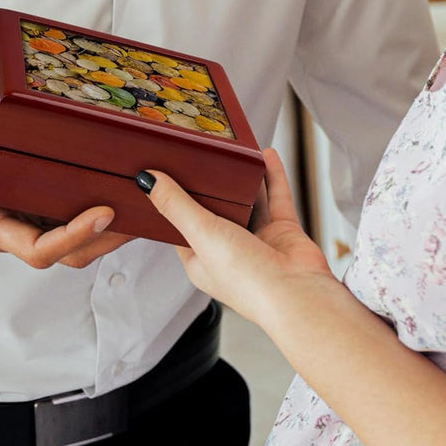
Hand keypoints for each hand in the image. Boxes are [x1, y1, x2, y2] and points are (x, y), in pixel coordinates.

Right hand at [0, 143, 132, 267]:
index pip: (39, 249)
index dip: (74, 236)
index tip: (104, 212)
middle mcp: (6, 230)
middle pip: (66, 251)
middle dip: (105, 238)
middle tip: (142, 212)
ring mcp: (13, 219)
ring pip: (67, 235)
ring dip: (101, 226)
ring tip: (137, 202)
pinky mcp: (17, 203)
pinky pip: (57, 212)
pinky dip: (84, 204)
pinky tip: (104, 184)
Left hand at [141, 148, 335, 326]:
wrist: (297, 294)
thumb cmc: (246, 280)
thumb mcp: (201, 235)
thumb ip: (177, 205)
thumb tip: (147, 180)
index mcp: (201, 259)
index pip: (182, 224)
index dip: (175, 199)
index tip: (169, 171)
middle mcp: (228, 250)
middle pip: (218, 209)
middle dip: (214, 184)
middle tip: (205, 152)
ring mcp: (258, 241)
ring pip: (249, 201)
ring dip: (245, 177)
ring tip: (238, 150)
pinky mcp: (283, 233)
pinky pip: (276, 197)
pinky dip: (272, 176)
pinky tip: (267, 156)